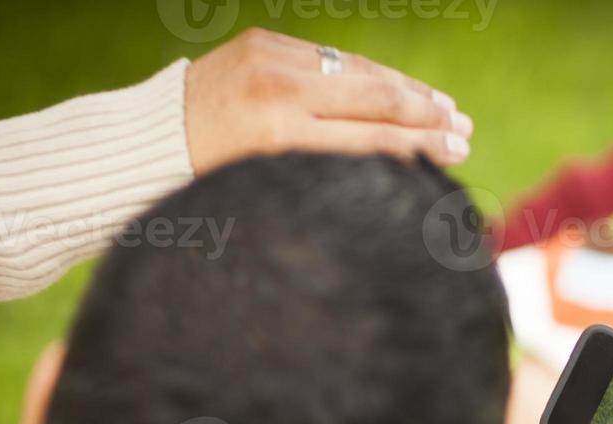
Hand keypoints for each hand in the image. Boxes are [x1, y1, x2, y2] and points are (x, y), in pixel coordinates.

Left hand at [185, 29, 473, 174]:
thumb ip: (325, 174)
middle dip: (427, 115)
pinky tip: (399, 87)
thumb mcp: (266, 192)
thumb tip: (398, 165)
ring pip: (359, 71)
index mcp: (278, 138)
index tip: (459, 153)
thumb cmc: (207, 185)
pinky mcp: (264, 42)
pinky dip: (370, 75)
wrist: (146, 140)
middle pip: (375, 99)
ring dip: (408, 90)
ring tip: (447, 108)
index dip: (422, 146)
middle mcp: (278, 91)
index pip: (371, 138)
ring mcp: (272, 59)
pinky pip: (332, 58)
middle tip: (466, 130)